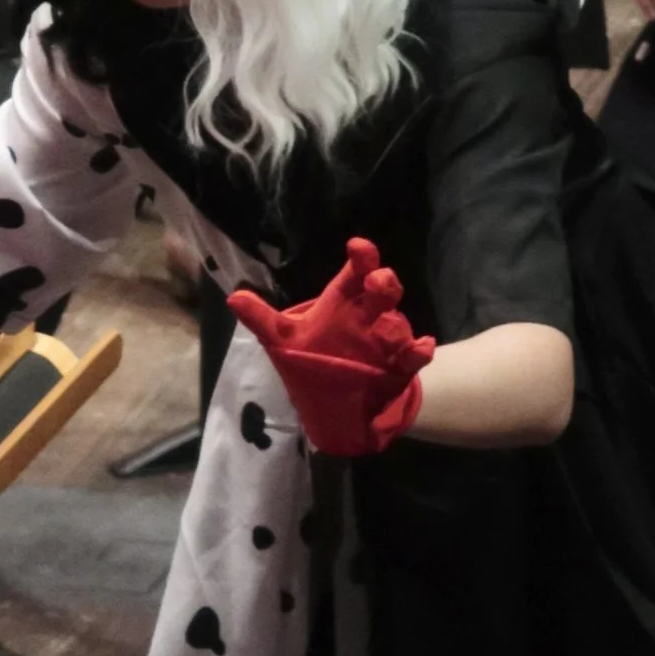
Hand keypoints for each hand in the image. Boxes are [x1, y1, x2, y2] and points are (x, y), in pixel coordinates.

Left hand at [228, 237, 434, 457]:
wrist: (339, 408)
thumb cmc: (314, 364)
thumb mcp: (284, 341)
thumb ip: (262, 320)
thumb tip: (233, 296)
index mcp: (343, 304)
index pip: (355, 272)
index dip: (361, 257)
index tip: (358, 247)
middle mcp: (367, 317)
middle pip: (381, 290)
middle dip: (383, 282)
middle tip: (377, 280)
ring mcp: (386, 341)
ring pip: (397, 323)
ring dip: (394, 325)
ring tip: (386, 331)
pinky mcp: (399, 367)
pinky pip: (416, 355)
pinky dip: (421, 351)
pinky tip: (422, 348)